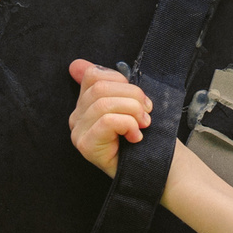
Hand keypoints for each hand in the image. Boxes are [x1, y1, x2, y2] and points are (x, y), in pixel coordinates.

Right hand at [67, 59, 153, 177]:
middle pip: (100, 88)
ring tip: (143, 125)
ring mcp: (78, 133)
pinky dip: (128, 124)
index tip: (141, 100)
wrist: (156, 167)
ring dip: (133, 111)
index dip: (121, 81)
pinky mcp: (85, 145)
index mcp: (84, 103)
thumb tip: (78, 64)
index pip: (93, 75)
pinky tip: (135, 137)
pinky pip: (107, 121)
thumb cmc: (144, 136)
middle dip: (132, 97)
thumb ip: (111, 85)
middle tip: (147, 114)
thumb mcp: (129, 105)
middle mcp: (76, 117)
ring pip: (104, 103)